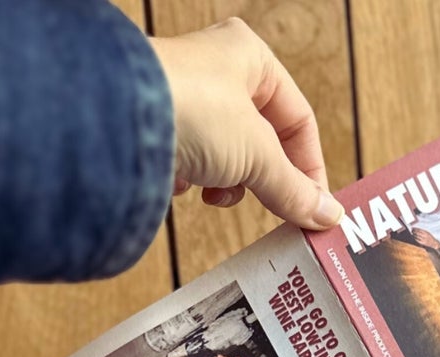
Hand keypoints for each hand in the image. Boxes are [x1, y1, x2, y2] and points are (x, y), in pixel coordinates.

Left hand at [151, 19, 342, 229]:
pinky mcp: (158, 132)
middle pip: (263, 141)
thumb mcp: (257, 154)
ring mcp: (186, 102)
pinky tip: (182, 181)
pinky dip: (194, 180)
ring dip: (228, 182)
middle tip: (275, 213)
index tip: (315, 209)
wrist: (112, 119)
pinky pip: (192, 164)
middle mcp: (217, 72)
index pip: (298, 119)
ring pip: (228, 156)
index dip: (310, 167)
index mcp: (250, 57)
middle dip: (266, 179)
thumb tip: (327, 217)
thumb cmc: (191, 109)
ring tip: (215, 189)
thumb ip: (293, 188)